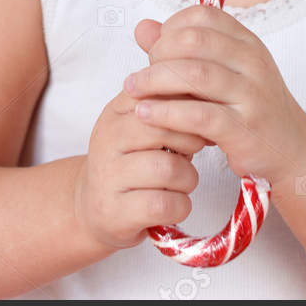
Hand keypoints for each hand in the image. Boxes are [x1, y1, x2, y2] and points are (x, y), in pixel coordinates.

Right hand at [72, 89, 211, 251]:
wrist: (96, 209)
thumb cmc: (132, 164)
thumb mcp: (143, 128)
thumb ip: (168, 107)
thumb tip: (209, 93)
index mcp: (116, 113)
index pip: (157, 94)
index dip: (188, 107)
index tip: (201, 118)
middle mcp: (106, 140)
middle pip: (162, 128)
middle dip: (190, 142)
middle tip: (192, 152)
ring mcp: (108, 176)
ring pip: (168, 169)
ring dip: (188, 179)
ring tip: (181, 182)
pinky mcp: (115, 211)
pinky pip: (164, 204)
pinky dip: (179, 206)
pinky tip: (173, 204)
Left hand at [123, 4, 305, 189]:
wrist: (293, 150)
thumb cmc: (249, 109)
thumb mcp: (219, 73)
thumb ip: (180, 50)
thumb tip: (142, 27)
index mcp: (247, 42)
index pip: (201, 16)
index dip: (170, 29)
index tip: (155, 51)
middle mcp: (252, 61)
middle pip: (192, 41)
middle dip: (158, 55)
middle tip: (140, 75)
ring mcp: (252, 94)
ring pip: (193, 74)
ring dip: (153, 81)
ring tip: (132, 91)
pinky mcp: (245, 128)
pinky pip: (199, 115)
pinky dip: (166, 113)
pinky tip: (145, 114)